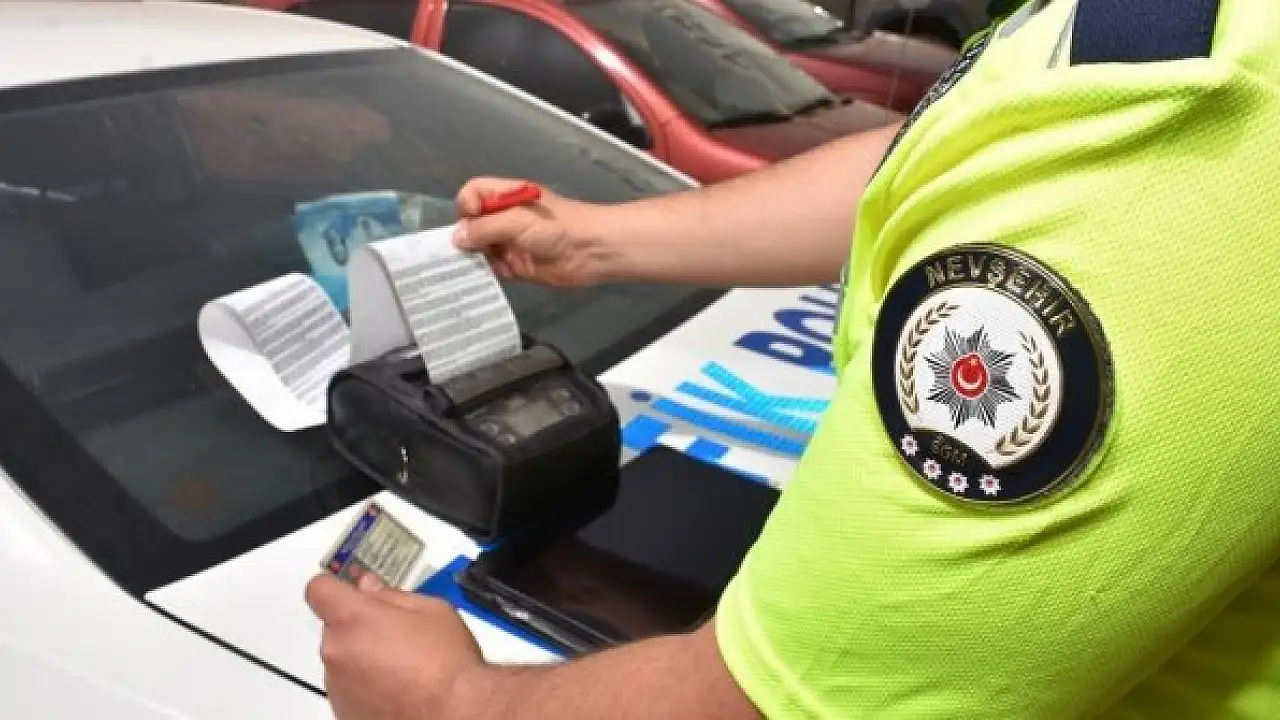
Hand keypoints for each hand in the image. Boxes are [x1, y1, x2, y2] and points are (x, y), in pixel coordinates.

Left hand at [305, 571, 484, 719]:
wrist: (453, 713)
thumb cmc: (446, 666)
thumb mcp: (431, 610)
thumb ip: (392, 595)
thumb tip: (373, 589)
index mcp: (354, 619)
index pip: (319, 589)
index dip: (334, 587)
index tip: (346, 589)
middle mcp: (337, 652)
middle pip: (335, 628)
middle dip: (359, 626)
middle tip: (394, 632)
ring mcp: (338, 686)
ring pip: (343, 659)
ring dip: (363, 657)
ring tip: (402, 664)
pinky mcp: (344, 712)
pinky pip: (349, 688)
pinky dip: (367, 685)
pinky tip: (398, 686)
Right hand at [453, 177, 606, 286]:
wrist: (590, 251)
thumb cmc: (557, 227)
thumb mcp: (518, 221)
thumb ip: (485, 228)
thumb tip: (457, 237)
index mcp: (506, 197)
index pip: (474, 194)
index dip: (467, 206)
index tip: (470, 222)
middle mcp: (505, 218)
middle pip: (472, 223)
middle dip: (466, 237)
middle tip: (463, 253)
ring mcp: (510, 242)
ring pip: (480, 248)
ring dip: (474, 258)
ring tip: (471, 268)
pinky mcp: (517, 265)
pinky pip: (493, 268)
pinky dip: (486, 273)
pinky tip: (484, 279)